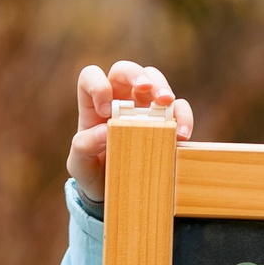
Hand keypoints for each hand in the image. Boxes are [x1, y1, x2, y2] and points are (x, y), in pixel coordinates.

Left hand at [68, 61, 193, 203]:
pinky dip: (183, 116)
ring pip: (154, 79)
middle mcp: (119, 99)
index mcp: (94, 104)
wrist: (115, 194)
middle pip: (125, 70)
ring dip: (162, 87)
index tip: (105, 111)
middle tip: (145, 87)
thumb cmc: (93, 173)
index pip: (92, 77)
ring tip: (167, 102)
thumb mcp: (80, 165)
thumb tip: (104, 130)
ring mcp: (144, 108)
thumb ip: (84, 147)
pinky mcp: (165, 122)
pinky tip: (181, 134)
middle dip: (136, 74)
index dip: (97, 85)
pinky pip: (178, 108)